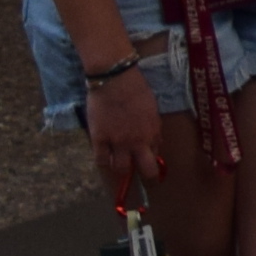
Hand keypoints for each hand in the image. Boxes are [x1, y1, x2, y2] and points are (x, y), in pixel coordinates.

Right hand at [86, 65, 165, 205]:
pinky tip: (104, 157)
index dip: (153, 160)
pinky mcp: (99, 139)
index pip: (156, 155)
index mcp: (153, 133)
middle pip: (146, 170)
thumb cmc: (137, 89)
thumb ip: (153, 128)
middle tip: (142, 176)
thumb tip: (153, 142)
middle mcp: (138, 142)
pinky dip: (103, 161)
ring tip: (119, 164)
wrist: (115, 80)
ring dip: (121, 169)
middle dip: (147, 176)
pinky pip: (100, 159)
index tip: (150, 162)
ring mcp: (117, 142)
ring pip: (121, 168)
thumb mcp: (153, 110)